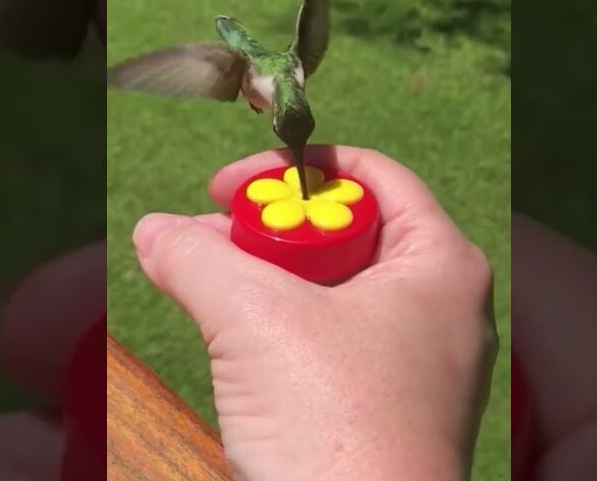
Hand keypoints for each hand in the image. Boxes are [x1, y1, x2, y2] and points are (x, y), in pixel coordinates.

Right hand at [131, 145, 498, 480]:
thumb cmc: (336, 429)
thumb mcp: (253, 320)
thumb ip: (199, 258)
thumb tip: (155, 231)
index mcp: (441, 265)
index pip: (374, 175)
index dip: (295, 166)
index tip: (226, 186)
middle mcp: (441, 310)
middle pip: (349, 230)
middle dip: (269, 226)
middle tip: (207, 236)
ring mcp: (418, 367)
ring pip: (334, 291)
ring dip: (265, 279)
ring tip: (203, 282)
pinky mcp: (386, 414)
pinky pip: (331, 346)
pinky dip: (280, 332)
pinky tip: (231, 341)